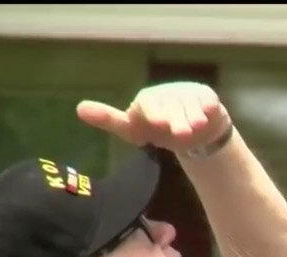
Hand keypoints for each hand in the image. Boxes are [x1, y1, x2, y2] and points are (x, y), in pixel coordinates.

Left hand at [76, 82, 231, 154]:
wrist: (190, 132)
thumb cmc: (158, 130)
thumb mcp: (132, 130)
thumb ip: (109, 119)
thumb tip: (78, 108)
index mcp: (146, 100)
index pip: (148, 104)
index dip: (154, 112)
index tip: (158, 123)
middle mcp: (166, 94)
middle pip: (172, 107)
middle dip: (177, 120)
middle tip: (182, 134)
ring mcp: (187, 93)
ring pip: (190, 105)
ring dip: (193, 116)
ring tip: (196, 128)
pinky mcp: (205, 96)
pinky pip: (207, 99)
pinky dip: (208, 106)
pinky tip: (208, 112)